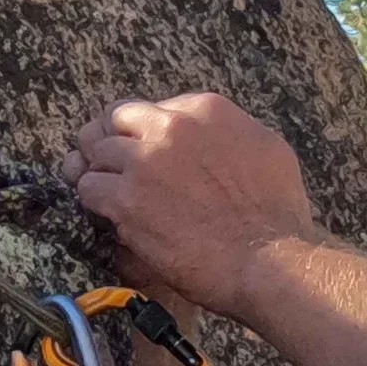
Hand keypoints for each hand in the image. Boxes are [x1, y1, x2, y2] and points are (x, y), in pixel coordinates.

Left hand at [60, 94, 317, 317]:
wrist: (269, 258)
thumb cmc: (278, 214)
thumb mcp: (268, 149)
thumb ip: (233, 132)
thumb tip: (215, 137)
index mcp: (205, 109)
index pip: (152, 107)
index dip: (143, 132)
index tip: (143, 150)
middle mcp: (170, 126)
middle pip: (115, 120)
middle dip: (109, 141)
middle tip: (107, 163)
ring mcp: (144, 162)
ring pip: (95, 152)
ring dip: (97, 171)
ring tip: (103, 191)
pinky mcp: (126, 200)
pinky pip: (88, 188)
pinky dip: (93, 201)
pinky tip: (107, 215)